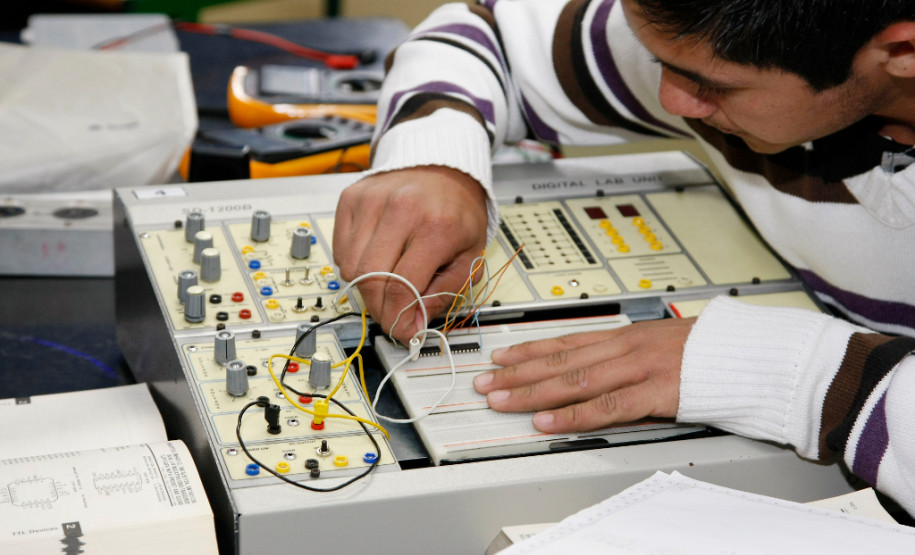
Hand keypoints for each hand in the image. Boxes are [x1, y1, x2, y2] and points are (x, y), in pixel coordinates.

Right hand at [333, 165, 488, 343]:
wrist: (443, 166)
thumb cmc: (457, 210)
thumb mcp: (470, 256)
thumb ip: (446, 294)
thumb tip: (415, 325)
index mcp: (436, 226)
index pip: (401, 288)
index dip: (398, 320)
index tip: (404, 331)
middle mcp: (401, 209)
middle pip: (370, 280)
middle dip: (380, 309)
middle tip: (393, 313)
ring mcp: (371, 202)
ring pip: (350, 268)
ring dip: (367, 285)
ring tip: (390, 276)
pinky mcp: (351, 199)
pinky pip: (340, 249)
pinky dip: (354, 263)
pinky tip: (377, 255)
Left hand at [473, 318, 694, 432]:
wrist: (747, 353)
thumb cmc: (706, 349)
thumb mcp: (658, 341)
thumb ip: (625, 351)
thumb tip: (595, 361)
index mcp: (623, 335)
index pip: (565, 341)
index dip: (529, 350)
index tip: (500, 357)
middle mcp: (623, 347)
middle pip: (559, 361)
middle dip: (518, 373)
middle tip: (486, 382)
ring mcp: (636, 368)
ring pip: (574, 381)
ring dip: (533, 392)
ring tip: (502, 400)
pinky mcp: (654, 392)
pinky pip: (606, 406)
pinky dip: (574, 415)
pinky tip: (548, 421)